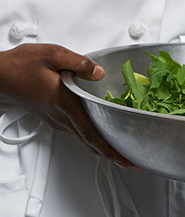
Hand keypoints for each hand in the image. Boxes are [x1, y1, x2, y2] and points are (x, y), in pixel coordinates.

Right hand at [0, 44, 130, 167]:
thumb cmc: (20, 64)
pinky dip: (91, 138)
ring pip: (83, 139)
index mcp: (64, 103)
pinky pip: (76, 132)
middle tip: (132, 162)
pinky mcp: (52, 117)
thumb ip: (79, 63)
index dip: (109, 149)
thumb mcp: (52, 54)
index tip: (124, 159)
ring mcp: (55, 120)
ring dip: (102, 148)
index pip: (90, 132)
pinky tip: (99, 136)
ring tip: (120, 152)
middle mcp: (60, 116)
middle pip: (90, 142)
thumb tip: (99, 73)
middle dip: (112, 155)